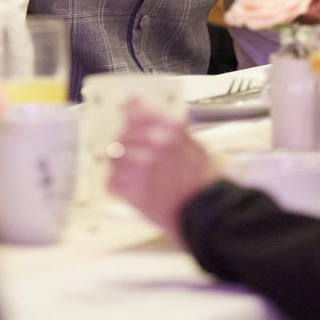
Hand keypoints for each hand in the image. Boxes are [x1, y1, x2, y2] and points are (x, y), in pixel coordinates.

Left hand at [108, 99, 220, 237]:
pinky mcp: (131, 187)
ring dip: (122, 167)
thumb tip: (141, 109)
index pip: (135, 109)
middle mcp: (152, 141)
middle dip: (128, 147)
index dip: (131, 116)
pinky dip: (120, 186)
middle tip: (138, 159)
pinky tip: (135, 190)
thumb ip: (166, 127)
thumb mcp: (192, 143)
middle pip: (122, 136)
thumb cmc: (202, 180)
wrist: (207, 210)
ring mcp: (139, 164)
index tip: (128, 118)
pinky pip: (112, 181)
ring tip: (138, 177)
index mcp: (169, 126)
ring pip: (115, 158)